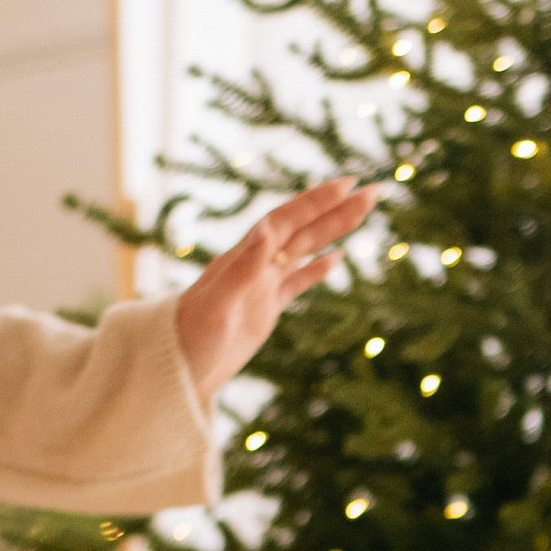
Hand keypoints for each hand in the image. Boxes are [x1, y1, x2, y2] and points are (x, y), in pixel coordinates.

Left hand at [171, 178, 378, 407]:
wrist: (177, 365)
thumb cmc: (192, 336)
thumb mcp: (218, 304)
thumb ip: (243, 268)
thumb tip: (266, 231)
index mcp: (247, 256)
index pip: (288, 220)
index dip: (318, 202)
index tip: (348, 184)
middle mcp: (257, 264)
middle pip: (304, 229)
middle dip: (338, 209)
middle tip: (374, 190)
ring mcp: (262, 284)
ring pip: (306, 249)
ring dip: (334, 230)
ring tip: (364, 212)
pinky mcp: (265, 307)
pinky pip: (297, 282)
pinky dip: (318, 268)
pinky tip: (337, 258)